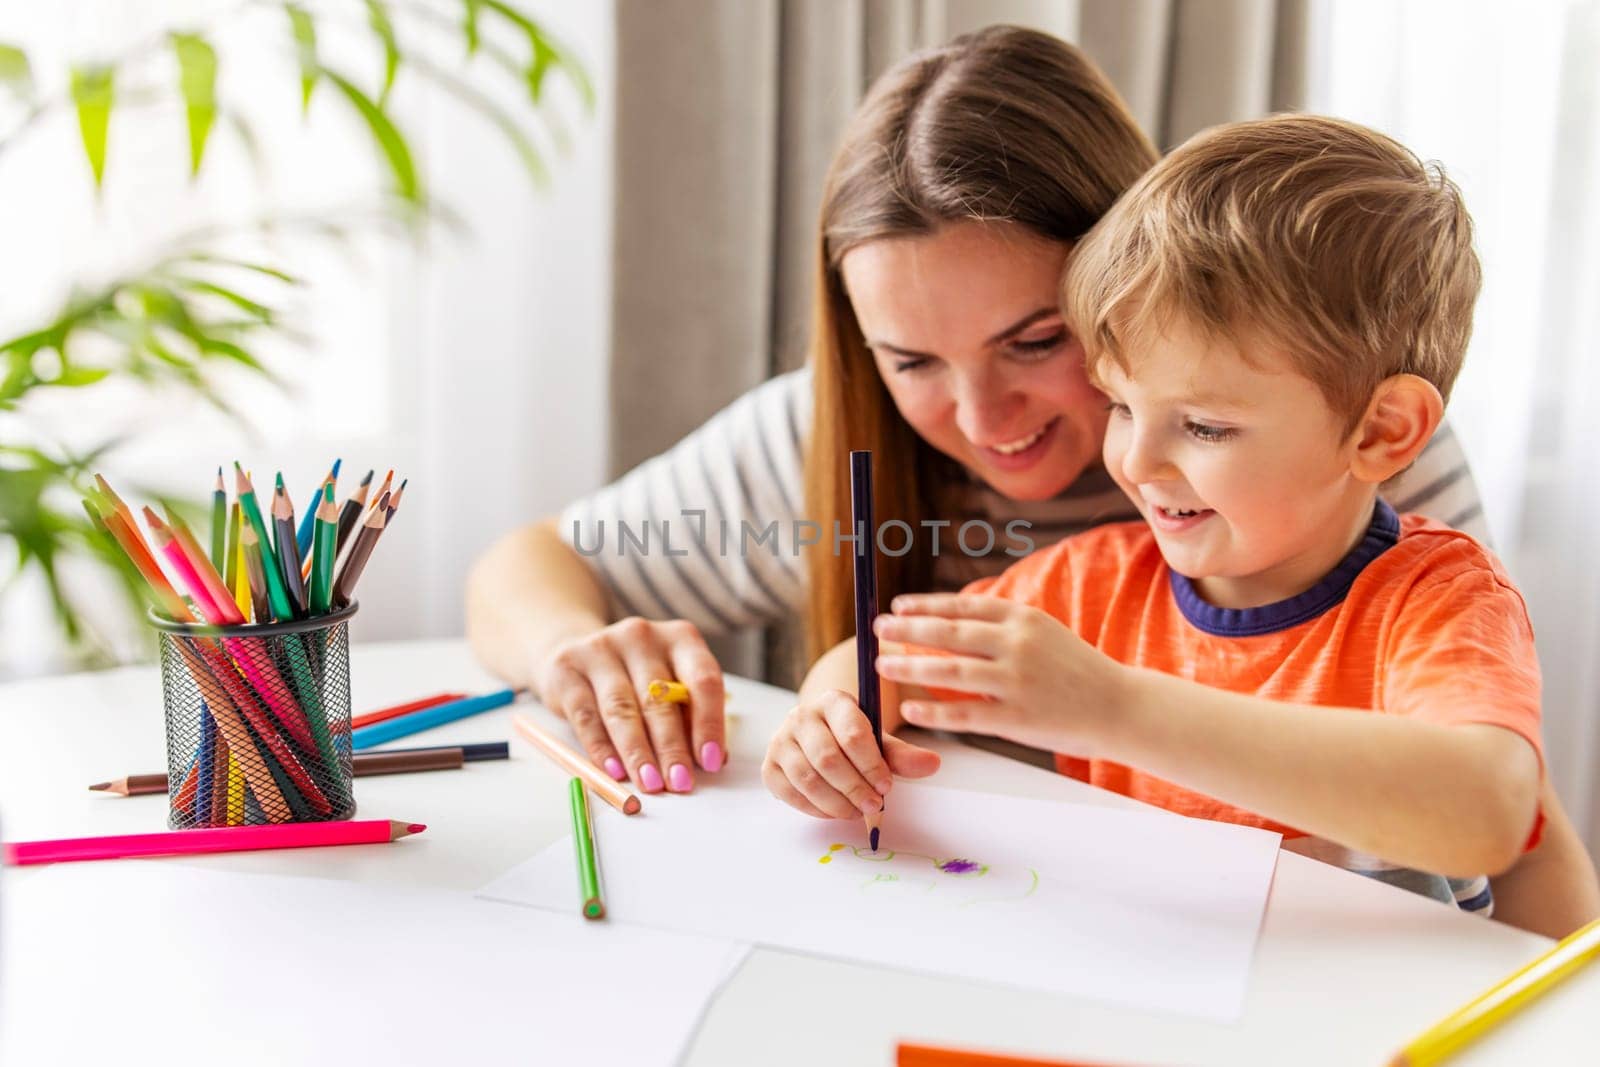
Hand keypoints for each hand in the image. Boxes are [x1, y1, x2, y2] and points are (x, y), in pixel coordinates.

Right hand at [535, 617, 725, 793]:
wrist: (576, 654)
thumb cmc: (636, 677)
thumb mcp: (671, 685)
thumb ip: (691, 717)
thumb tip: (714, 759)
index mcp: (680, 638)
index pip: (703, 679)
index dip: (709, 723)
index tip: (711, 761)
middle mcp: (642, 636)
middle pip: (660, 698)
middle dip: (672, 747)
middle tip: (679, 782)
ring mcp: (602, 648)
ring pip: (622, 709)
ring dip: (638, 752)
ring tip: (650, 783)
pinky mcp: (567, 667)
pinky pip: (587, 715)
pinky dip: (602, 748)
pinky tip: (614, 771)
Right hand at [762, 689, 940, 818]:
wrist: (820, 735)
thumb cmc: (853, 739)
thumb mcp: (880, 741)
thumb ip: (902, 754)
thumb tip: (932, 764)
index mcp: (833, 701)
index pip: (852, 734)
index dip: (872, 764)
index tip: (887, 786)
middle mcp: (801, 715)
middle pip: (828, 759)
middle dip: (854, 788)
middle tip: (873, 805)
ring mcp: (781, 739)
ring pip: (807, 778)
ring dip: (835, 802)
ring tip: (856, 812)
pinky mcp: (769, 765)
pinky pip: (789, 793)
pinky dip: (814, 809)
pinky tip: (834, 811)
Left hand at [872, 594, 1129, 755]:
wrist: (1121, 707)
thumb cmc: (1078, 670)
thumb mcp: (1044, 633)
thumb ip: (1002, 626)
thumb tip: (951, 619)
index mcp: (1024, 618)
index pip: (964, 605)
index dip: (926, 605)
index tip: (897, 607)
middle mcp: (1018, 644)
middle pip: (949, 633)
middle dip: (907, 630)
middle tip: (876, 629)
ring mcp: (1017, 681)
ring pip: (949, 672)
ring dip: (909, 667)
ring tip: (880, 664)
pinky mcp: (1017, 718)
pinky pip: (965, 714)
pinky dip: (932, 712)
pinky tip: (909, 710)